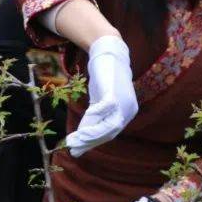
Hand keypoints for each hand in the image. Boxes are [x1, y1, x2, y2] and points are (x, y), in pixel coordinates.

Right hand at [65, 35, 137, 157]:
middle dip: (89, 141)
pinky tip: (84, 119)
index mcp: (126, 114)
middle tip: (72, 147)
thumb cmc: (103, 79)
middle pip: (109, 133)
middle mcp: (129, 110)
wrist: (109, 53)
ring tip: (73, 139)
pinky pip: (106, 109)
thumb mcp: (98, 102)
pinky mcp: (115, 92)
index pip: (109, 134)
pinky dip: (95, 116)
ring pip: (109, 126)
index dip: (93, 142)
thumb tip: (78, 139)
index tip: (77, 149)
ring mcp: (124, 102)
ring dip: (90, 134)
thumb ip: (92, 120)